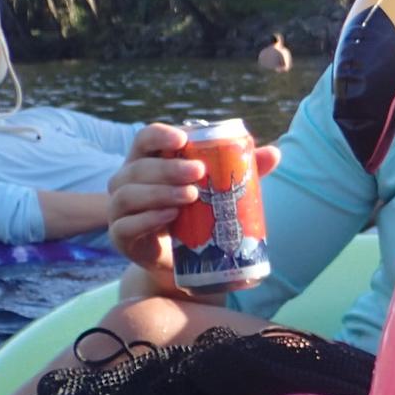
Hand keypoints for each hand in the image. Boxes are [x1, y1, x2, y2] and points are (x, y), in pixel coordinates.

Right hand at [107, 123, 280, 290]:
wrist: (181, 258)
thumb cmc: (197, 213)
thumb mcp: (219, 189)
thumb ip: (243, 170)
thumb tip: (274, 153)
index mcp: (148, 161)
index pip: (145, 139)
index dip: (160, 136)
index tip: (183, 139)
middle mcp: (127, 182)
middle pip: (138, 167)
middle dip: (168, 168)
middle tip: (199, 171)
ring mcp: (120, 210)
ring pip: (128, 194)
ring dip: (160, 192)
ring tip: (191, 196)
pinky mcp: (122, 237)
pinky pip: (126, 226)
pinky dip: (149, 219)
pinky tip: (171, 216)